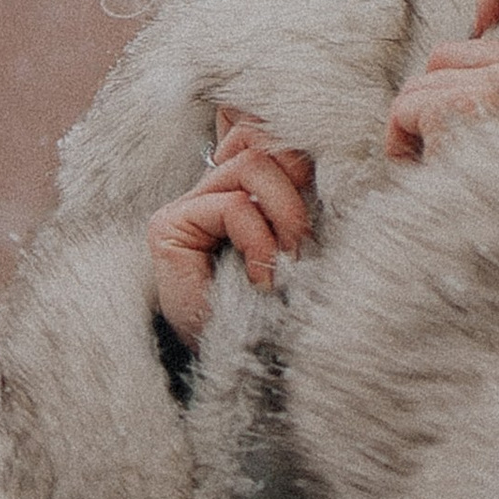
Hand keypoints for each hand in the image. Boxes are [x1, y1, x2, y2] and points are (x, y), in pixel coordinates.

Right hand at [148, 106, 316, 346]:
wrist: (239, 367)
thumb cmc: (275, 308)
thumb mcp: (301, 241)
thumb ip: (304, 196)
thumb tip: (330, 150)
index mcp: (241, 187)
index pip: (262, 131)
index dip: (297, 149)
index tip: (320, 190)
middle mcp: (209, 189)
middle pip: (261, 141)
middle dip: (299, 184)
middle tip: (307, 239)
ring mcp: (185, 206)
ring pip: (252, 167)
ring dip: (286, 214)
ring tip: (291, 259)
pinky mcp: (169, 226)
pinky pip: (235, 206)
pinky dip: (261, 243)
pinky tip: (262, 280)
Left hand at [383, 0, 498, 160]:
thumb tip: (473, 61)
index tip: (484, 25)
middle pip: (453, 49)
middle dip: (440, 97)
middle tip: (456, 152)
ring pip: (422, 83)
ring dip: (419, 127)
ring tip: (445, 174)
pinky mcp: (465, 112)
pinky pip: (406, 109)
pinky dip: (402, 142)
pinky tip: (426, 177)